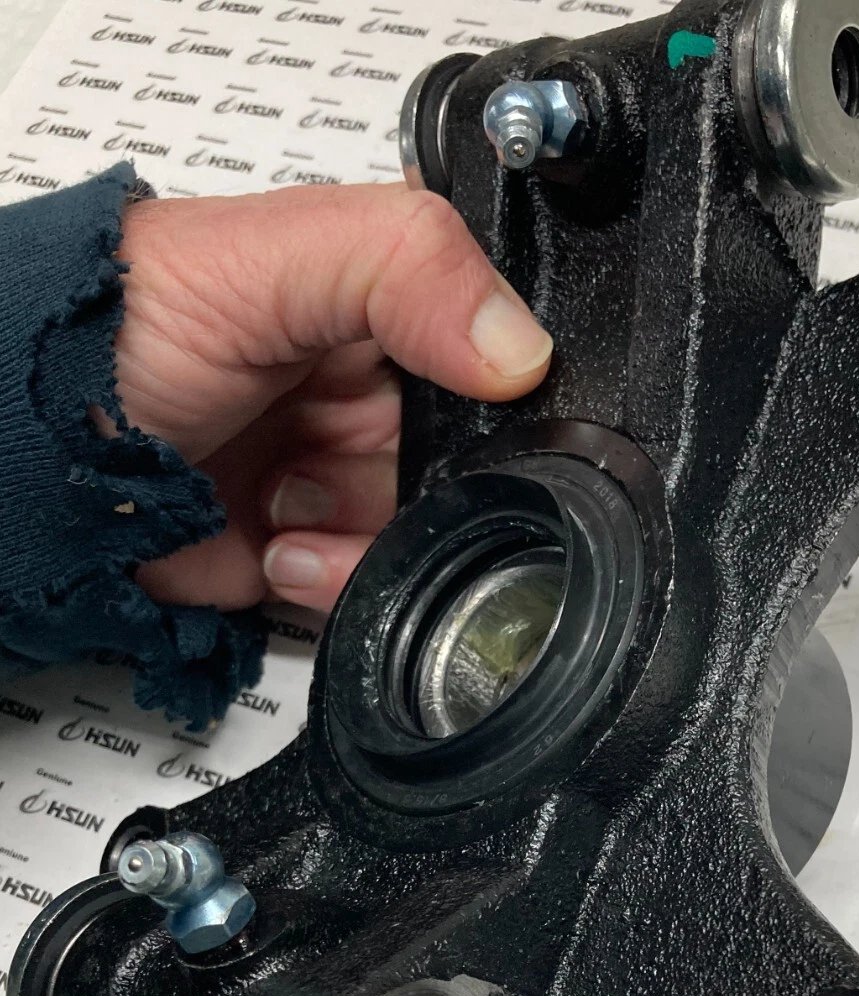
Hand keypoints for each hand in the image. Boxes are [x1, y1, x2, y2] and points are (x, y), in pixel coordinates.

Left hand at [117, 184, 551, 612]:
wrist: (25, 446)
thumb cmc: (116, 326)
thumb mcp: (268, 257)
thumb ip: (404, 266)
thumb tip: (521, 349)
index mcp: (376, 311)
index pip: (489, 355)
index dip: (496, 393)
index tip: (477, 411)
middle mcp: (362, 396)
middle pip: (463, 464)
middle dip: (425, 482)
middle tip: (350, 461)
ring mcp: (330, 479)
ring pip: (421, 535)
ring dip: (369, 537)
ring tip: (294, 508)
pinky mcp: (300, 552)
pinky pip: (364, 587)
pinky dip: (333, 583)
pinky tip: (284, 550)